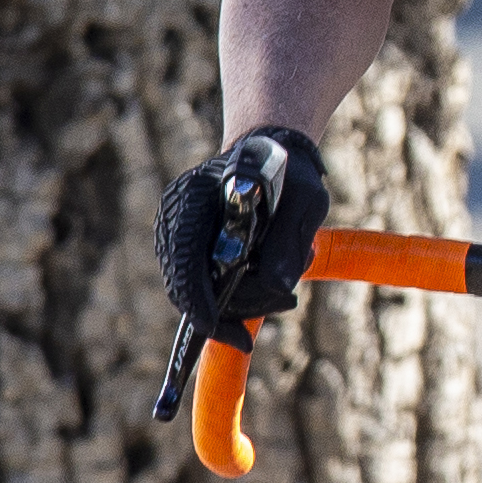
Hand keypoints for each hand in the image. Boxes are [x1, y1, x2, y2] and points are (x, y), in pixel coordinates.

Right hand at [155, 127, 327, 337]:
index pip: (184, 257)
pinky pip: (206, 287)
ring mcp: (180, 236)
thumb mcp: (304, 200)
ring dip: (242, 302)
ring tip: (286, 293)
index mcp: (195, 196)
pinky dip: (236, 296)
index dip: (198, 299)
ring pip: (197, 291)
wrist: (270, 156)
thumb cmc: (288, 172)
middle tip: (282, 307)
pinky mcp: (192, 252)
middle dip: (232, 308)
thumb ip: (289, 240)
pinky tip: (272, 290)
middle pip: (185, 284)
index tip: (218, 327)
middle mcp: (177, 217)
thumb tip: (277, 287)